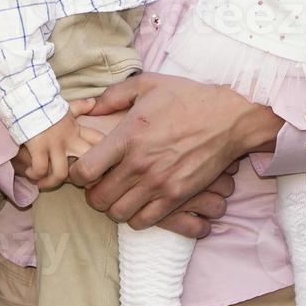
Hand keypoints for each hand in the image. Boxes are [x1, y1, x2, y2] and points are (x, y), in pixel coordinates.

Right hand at [21, 107, 103, 190]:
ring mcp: (53, 144)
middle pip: (86, 161)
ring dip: (52, 182)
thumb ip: (80, 107)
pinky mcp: (37, 147)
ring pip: (61, 173)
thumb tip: (94, 102)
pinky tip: (30, 174)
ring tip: (43, 184)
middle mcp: (68, 139)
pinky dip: (34, 175)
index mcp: (76, 130)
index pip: (98, 141)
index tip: (102, 166)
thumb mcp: (65, 107)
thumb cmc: (44, 105)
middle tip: (75, 185)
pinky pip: (40, 169)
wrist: (26, 99)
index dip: (105, 154)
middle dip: (86, 177)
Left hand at [68, 72, 283, 228]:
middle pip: (97, 199)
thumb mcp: (147, 85)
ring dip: (113, 206)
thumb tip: (89, 108)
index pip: (85, 171)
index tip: (84, 168)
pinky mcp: (177, 196)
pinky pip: (144, 221)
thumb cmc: (187, 98)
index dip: (77, 173)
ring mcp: (159, 183)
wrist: (228, 118)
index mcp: (128, 136)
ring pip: (118, 213)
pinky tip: (139, 202)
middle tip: (99, 183)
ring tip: (119, 194)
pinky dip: (136, 216)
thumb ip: (112, 96)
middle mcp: (140, 164)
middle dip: (92, 193)